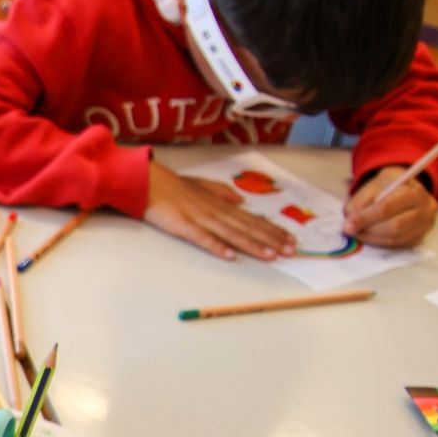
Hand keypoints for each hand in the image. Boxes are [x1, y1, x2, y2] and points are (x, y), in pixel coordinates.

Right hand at [143, 162, 296, 260]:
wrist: (146, 180)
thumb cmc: (170, 185)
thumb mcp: (200, 185)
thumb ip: (220, 192)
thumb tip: (240, 201)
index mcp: (219, 203)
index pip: (251, 218)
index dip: (272, 229)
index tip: (290, 238)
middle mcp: (215, 211)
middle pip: (248, 227)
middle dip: (271, 239)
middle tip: (292, 251)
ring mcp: (200, 218)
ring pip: (232, 234)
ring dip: (253, 245)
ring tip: (272, 255)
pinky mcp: (183, 226)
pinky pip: (203, 238)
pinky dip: (217, 246)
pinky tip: (230, 255)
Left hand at [343, 166, 436, 247]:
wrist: (404, 188)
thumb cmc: (385, 187)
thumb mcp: (370, 187)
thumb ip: (358, 203)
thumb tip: (350, 224)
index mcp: (411, 190)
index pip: (386, 208)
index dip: (364, 219)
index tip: (347, 226)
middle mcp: (424, 206)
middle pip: (394, 226)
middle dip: (368, 231)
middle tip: (351, 231)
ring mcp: (426, 222)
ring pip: (396, 238)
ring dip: (373, 238)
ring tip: (359, 233)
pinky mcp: (421, 235)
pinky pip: (399, 244)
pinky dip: (381, 242)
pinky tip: (370, 236)